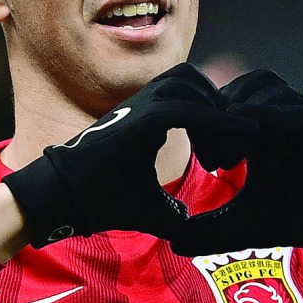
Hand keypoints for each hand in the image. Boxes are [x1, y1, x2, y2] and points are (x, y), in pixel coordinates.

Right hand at [2, 63, 255, 247]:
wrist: (61, 201)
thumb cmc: (98, 201)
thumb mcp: (148, 208)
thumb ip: (170, 210)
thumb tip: (186, 223)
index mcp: (147, 117)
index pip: (191, 96)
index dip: (219, 115)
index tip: (241, 147)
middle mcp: (144, 105)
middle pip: (194, 79)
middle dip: (221, 103)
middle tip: (238, 142)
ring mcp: (139, 108)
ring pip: (192, 84)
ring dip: (221, 110)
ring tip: (238, 144)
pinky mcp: (138, 120)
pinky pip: (187, 108)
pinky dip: (218, 121)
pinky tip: (239, 139)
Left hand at [176, 69, 302, 261]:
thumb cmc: (301, 217)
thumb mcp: (246, 227)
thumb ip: (210, 233)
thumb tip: (173, 245)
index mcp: (258, 131)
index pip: (224, 102)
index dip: (205, 118)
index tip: (196, 155)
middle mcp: (280, 118)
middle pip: (243, 85)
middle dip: (221, 107)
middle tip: (211, 150)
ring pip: (269, 88)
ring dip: (246, 107)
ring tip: (229, 144)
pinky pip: (299, 111)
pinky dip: (276, 117)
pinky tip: (253, 137)